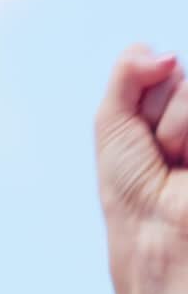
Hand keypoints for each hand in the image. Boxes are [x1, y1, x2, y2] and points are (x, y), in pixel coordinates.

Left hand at [95, 45, 187, 291]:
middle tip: (159, 156)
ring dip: (174, 125)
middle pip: (174, 73)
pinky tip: (186, 162)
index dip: (140, 101)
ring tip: (176, 165)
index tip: (141, 143)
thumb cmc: (132, 194)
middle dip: (156, 112)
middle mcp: (186, 122)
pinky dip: (183, 127)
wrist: (162, 242)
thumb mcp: (113, 122)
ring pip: (185, 86)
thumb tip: (162, 51)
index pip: (158, 66)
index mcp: (166, 113)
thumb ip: (130, 72)